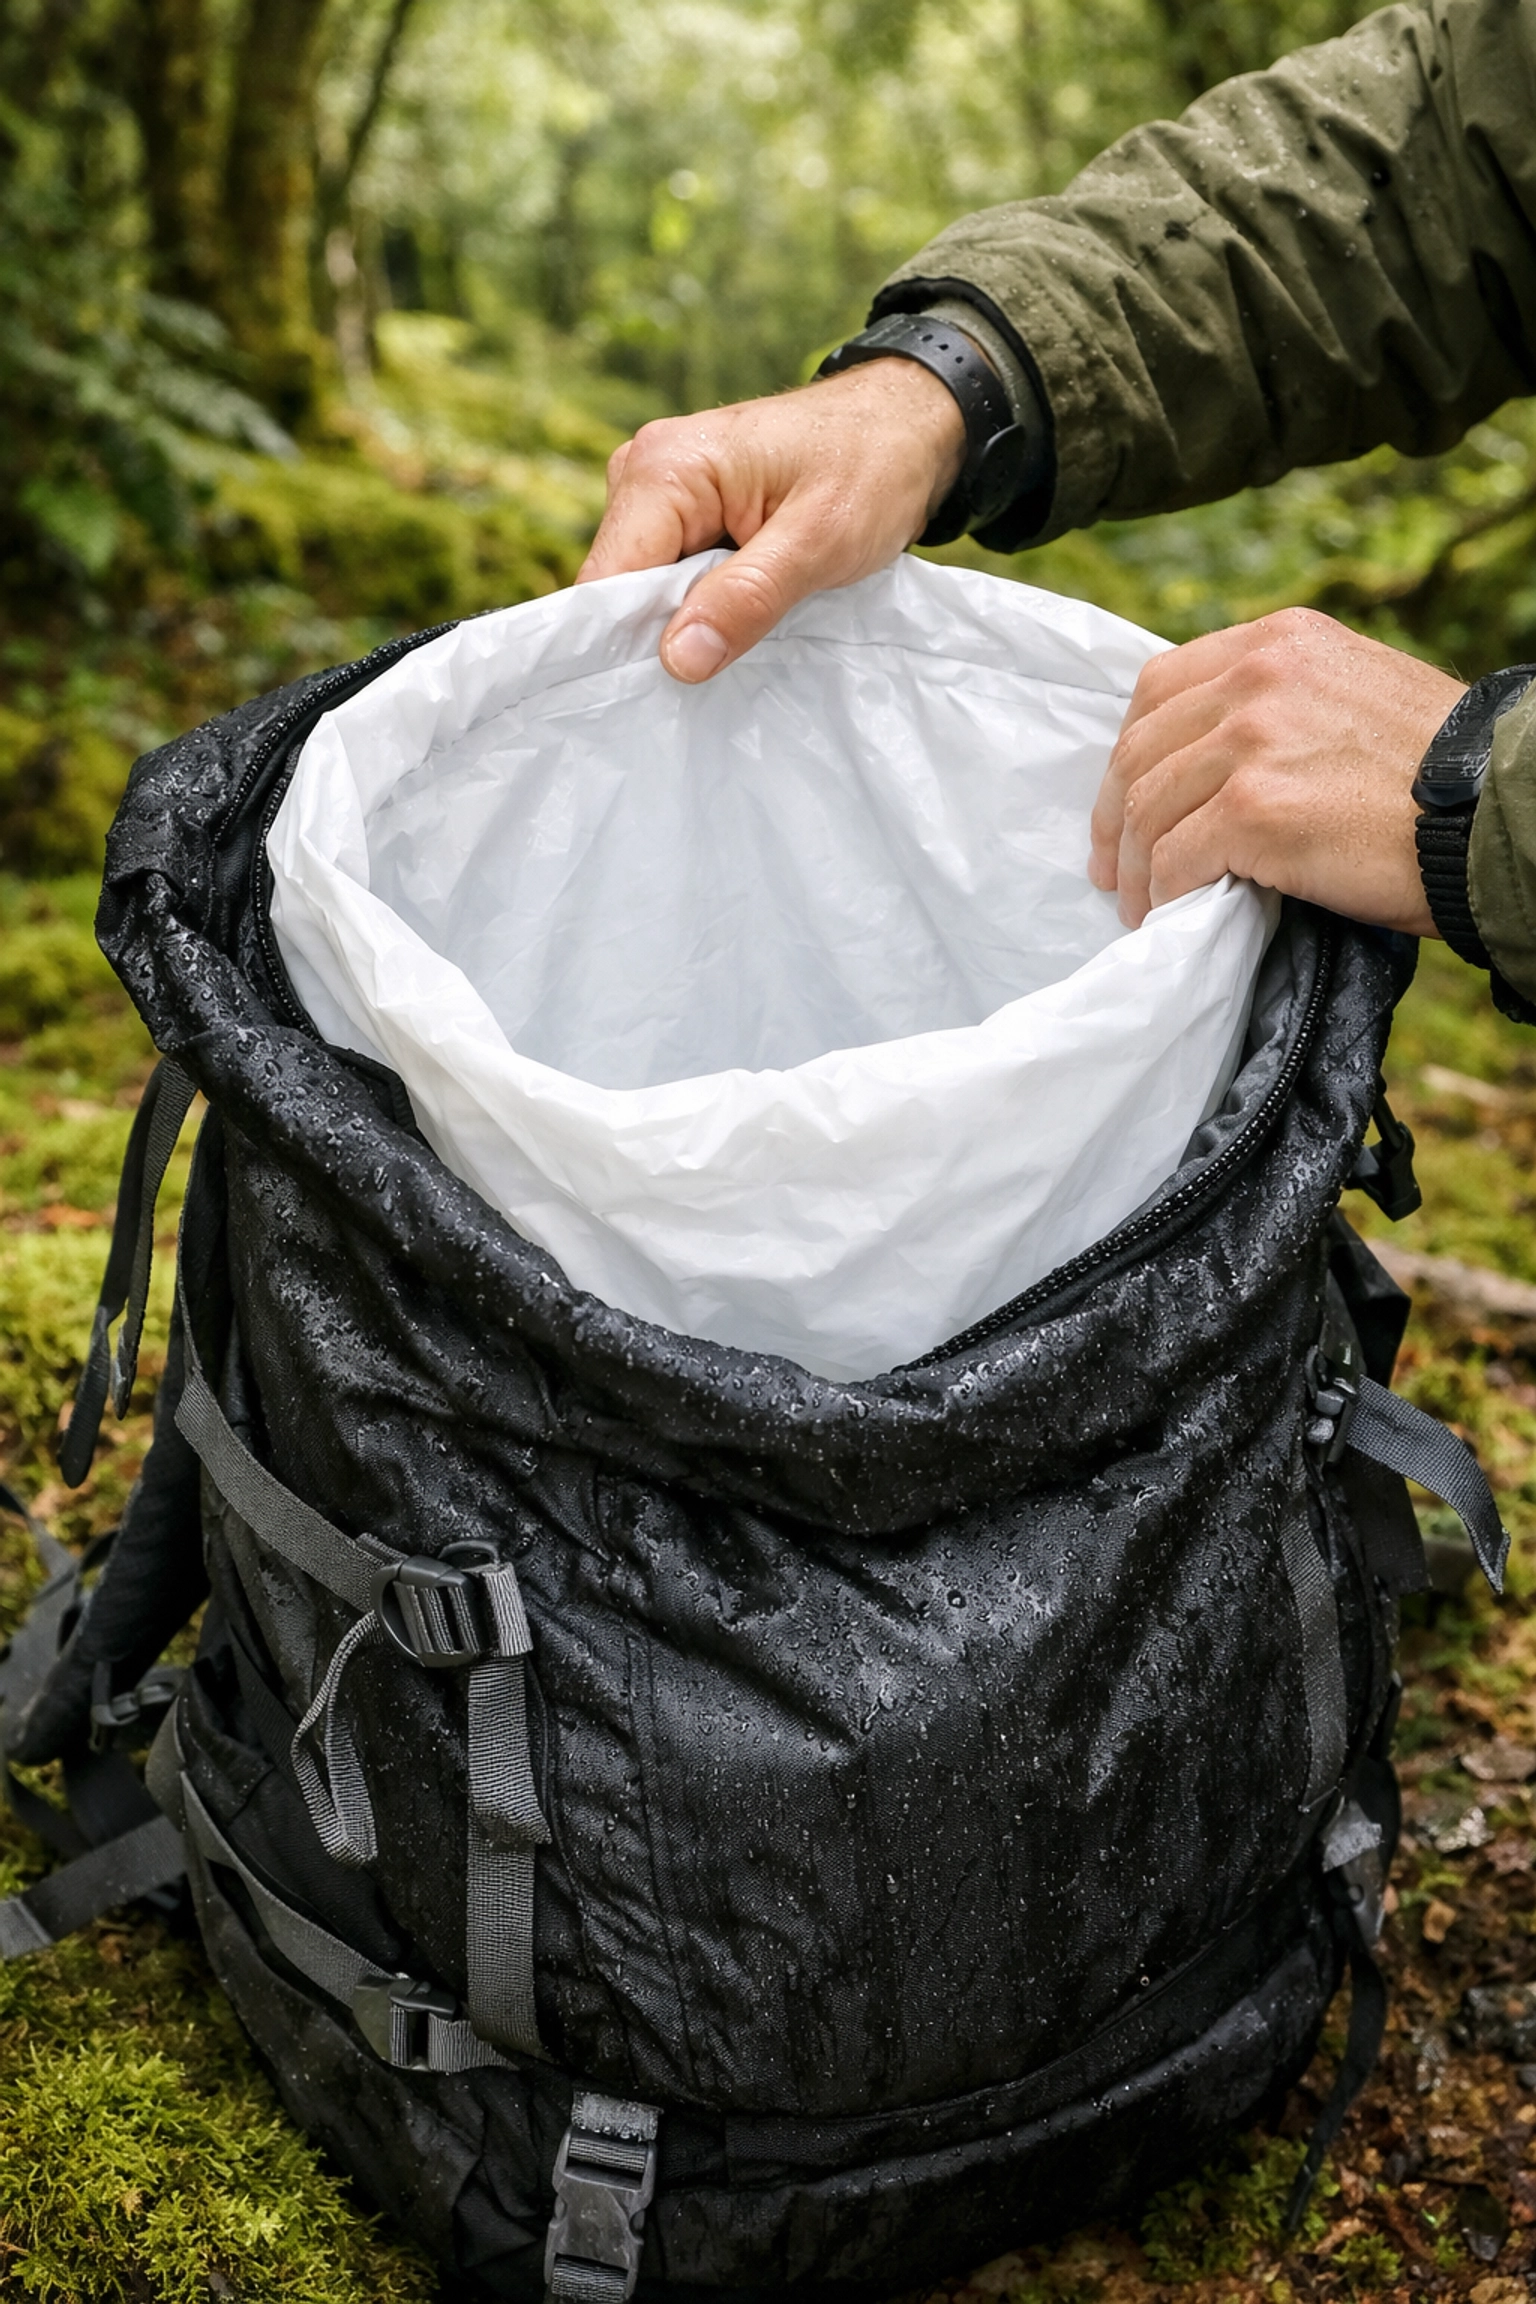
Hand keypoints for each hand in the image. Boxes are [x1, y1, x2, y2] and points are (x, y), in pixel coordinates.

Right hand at [575, 361, 965, 680]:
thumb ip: (747, 599)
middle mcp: (644, 471)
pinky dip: (701, 606)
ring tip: (739, 642)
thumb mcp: (820, 541)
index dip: (627, 643)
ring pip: (646, 588)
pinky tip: (738, 620)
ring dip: (686, 624)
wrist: (906, 425)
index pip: (608, 580)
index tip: (662, 696)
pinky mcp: (682, 510)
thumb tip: (677, 660)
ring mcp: (660, 490)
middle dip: (661, 636)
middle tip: (718, 675)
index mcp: (664, 468)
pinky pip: (671, 575)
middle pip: (620, 587)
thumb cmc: (872, 468)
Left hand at [1089, 608, 1466, 935]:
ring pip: (1147, 809)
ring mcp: (1251, 742)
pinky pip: (1175, 859)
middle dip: (1114, 816)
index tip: (1123, 799)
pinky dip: (1163, 894)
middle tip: (1112, 868)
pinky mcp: (1255, 812)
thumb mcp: (1354, 695)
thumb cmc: (1436, 773)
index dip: (1129, 751)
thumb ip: (1282, 704)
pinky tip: (1169, 914)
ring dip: (1134, 867)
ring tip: (1139, 903)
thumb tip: (1213, 755)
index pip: (1160, 686)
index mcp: (1278, 641)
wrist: (1493, 814)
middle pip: (1140, 749)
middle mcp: (1257, 678)